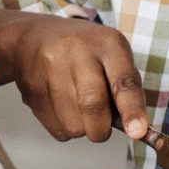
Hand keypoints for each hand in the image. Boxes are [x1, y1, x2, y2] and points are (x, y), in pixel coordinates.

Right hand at [2, 13, 149, 143]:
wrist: (32, 37)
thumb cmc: (83, 51)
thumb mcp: (112, 56)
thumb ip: (126, 89)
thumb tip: (134, 128)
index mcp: (107, 43)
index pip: (122, 80)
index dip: (131, 109)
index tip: (137, 132)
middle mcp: (77, 51)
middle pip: (92, 104)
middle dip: (100, 129)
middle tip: (101, 127)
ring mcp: (50, 67)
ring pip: (73, 124)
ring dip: (81, 127)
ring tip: (76, 105)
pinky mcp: (31, 87)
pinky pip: (55, 128)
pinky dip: (64, 126)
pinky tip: (61, 105)